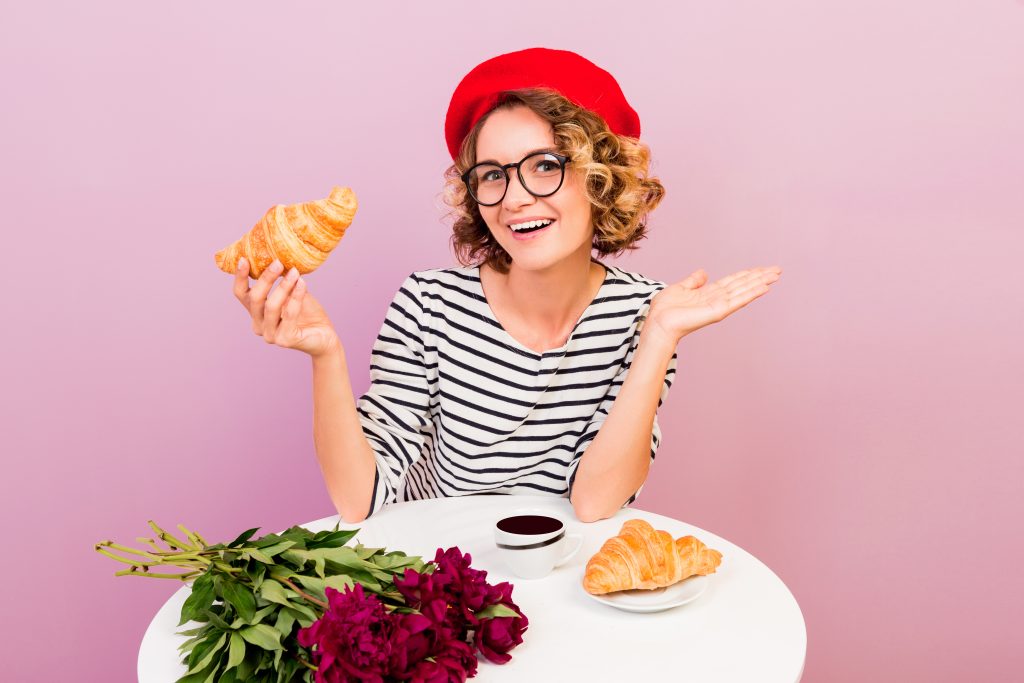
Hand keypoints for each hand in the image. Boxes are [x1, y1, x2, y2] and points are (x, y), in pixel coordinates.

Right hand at [233, 257, 340, 357]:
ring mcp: (270, 335)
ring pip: (271, 306)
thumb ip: (285, 280)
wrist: (325, 337)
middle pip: (255, 298)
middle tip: (278, 262)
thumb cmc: (308, 314)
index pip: (241, 295)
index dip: (240, 277)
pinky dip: (296, 297)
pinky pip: (289, 314)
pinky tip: (302, 283)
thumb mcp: (294, 292)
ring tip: (295, 272)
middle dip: (266, 278)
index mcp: (256, 313)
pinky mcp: (285, 340)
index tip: (244, 259)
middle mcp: (259, 325)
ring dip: (283, 286)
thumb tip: (281, 257)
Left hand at [644, 265, 782, 348]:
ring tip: (775, 275)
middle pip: (743, 284)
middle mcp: (718, 299)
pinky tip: (764, 287)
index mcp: (709, 293)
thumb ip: (693, 281)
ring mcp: (720, 305)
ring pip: (744, 290)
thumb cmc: (665, 309)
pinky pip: (738, 300)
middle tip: (777, 269)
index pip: (733, 281)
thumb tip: (703, 272)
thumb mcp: (680, 288)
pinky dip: (752, 293)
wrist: (658, 322)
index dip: (747, 274)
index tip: (761, 268)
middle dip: (760, 276)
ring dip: (761, 282)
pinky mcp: (719, 311)